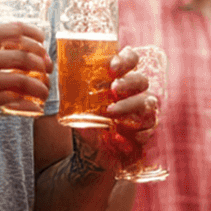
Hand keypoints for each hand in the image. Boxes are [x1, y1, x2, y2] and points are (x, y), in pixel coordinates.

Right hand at [0, 21, 49, 132]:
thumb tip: (20, 46)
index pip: (12, 29)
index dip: (33, 34)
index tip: (43, 42)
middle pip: (23, 54)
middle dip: (42, 61)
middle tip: (47, 69)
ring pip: (23, 78)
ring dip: (40, 85)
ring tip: (44, 90)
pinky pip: (15, 98)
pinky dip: (29, 101)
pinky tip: (34, 104)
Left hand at [84, 47, 158, 170]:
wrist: (90, 151)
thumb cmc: (86, 120)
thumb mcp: (76, 102)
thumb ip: (73, 88)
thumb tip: (61, 73)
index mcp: (119, 79)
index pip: (131, 59)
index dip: (126, 59)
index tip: (112, 67)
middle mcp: (134, 93)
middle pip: (141, 80)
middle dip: (129, 82)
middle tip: (113, 88)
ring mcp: (141, 112)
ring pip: (147, 103)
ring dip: (129, 106)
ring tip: (110, 113)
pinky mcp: (144, 132)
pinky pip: (148, 130)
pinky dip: (136, 132)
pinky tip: (120, 135)